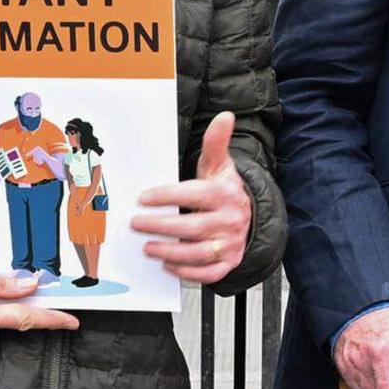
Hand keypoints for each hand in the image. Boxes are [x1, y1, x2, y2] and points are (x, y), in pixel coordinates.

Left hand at [131, 110, 251, 284]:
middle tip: (136, 224)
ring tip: (147, 247)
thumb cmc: (224, 189)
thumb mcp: (219, 165)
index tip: (143, 199)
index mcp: (225, 194)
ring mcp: (231, 243)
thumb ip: (216, 142)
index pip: (194, 195)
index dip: (167, 197)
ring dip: (170, 252)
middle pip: (192, 227)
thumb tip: (225, 116)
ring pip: (198, 252)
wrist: (251, 216)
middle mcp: (231, 220)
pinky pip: (208, 273)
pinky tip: (167, 266)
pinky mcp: (229, 262)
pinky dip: (187, 272)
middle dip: (161, 227)